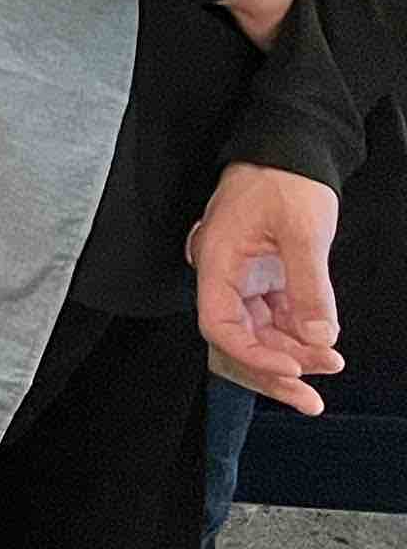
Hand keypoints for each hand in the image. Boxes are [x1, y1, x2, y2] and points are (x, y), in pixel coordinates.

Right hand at [192, 162, 346, 410]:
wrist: (289, 147)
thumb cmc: (285, 178)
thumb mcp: (302, 231)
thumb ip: (309, 286)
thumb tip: (319, 338)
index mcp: (217, 261)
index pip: (219, 324)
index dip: (253, 354)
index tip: (293, 366)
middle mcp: (223, 275)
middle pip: (237, 338)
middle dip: (272, 371)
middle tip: (310, 400)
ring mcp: (243, 278)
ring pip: (258, 333)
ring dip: (291, 356)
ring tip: (330, 367)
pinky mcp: (263, 278)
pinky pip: (274, 319)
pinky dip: (298, 337)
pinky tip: (323, 347)